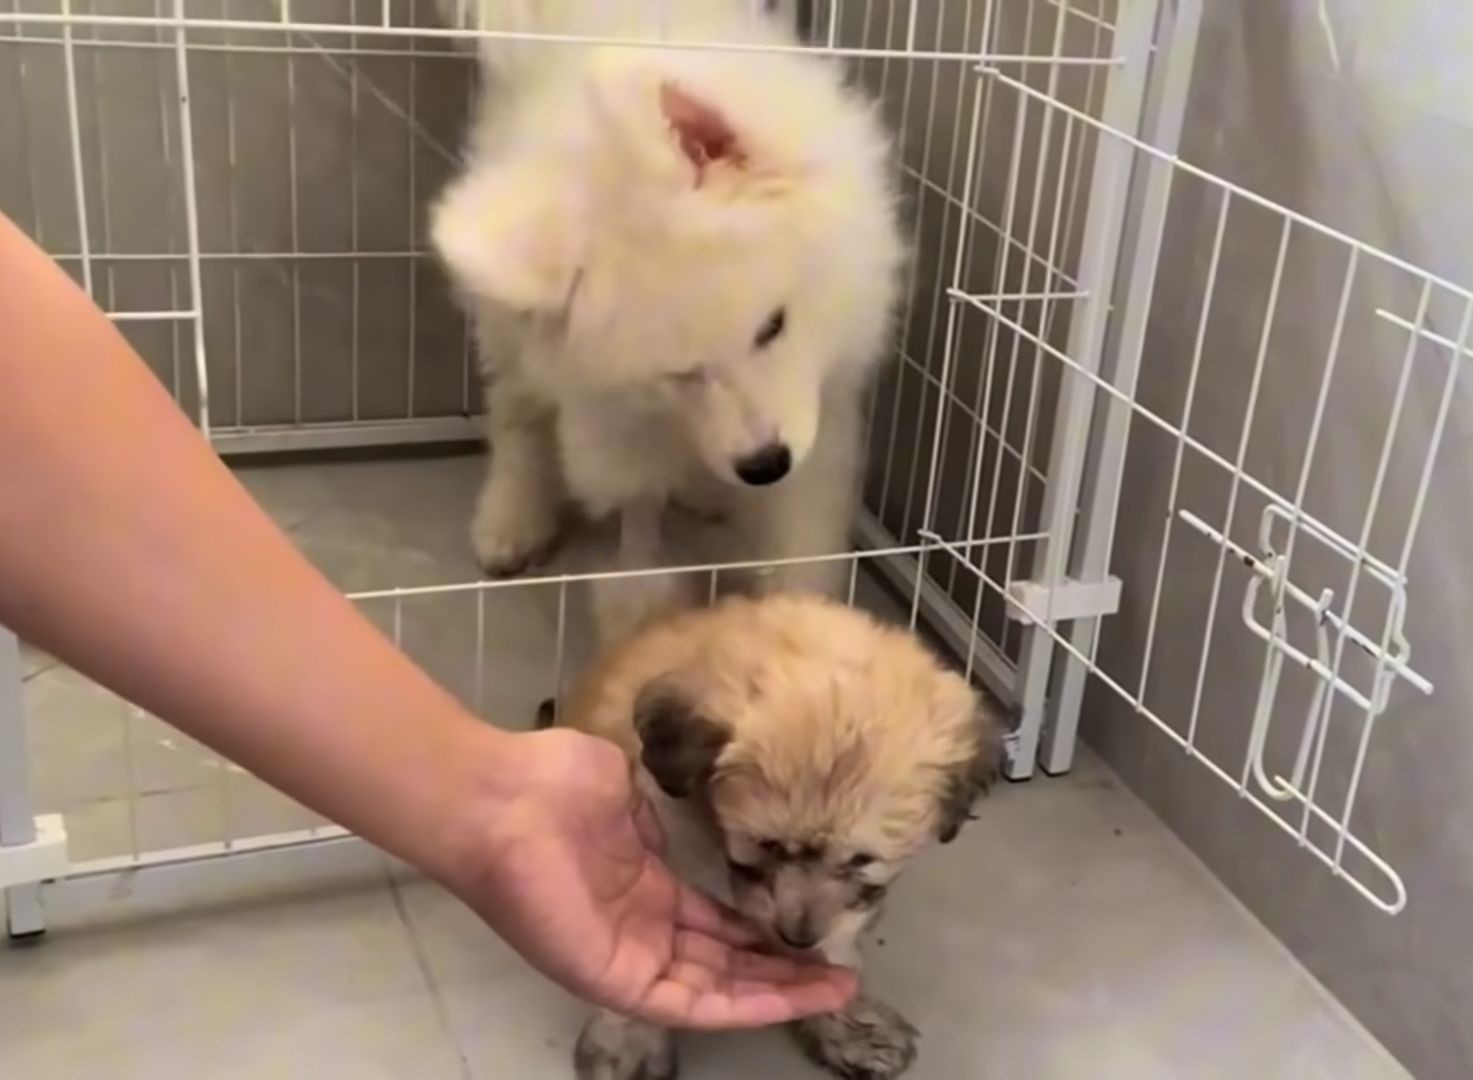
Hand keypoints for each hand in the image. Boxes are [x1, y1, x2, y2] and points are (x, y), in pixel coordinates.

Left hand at [442, 728, 857, 1027]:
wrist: (501, 798)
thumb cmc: (555, 782)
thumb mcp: (629, 792)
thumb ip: (664, 819)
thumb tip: (695, 820)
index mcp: (643, 888)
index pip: (715, 926)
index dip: (763, 934)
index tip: (811, 930)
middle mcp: (640, 930)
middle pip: (724, 966)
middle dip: (784, 971)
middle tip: (841, 971)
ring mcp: (627, 958)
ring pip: (714, 992)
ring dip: (776, 993)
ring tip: (835, 988)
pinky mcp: (613, 979)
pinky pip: (686, 1004)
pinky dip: (740, 1005)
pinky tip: (789, 997)